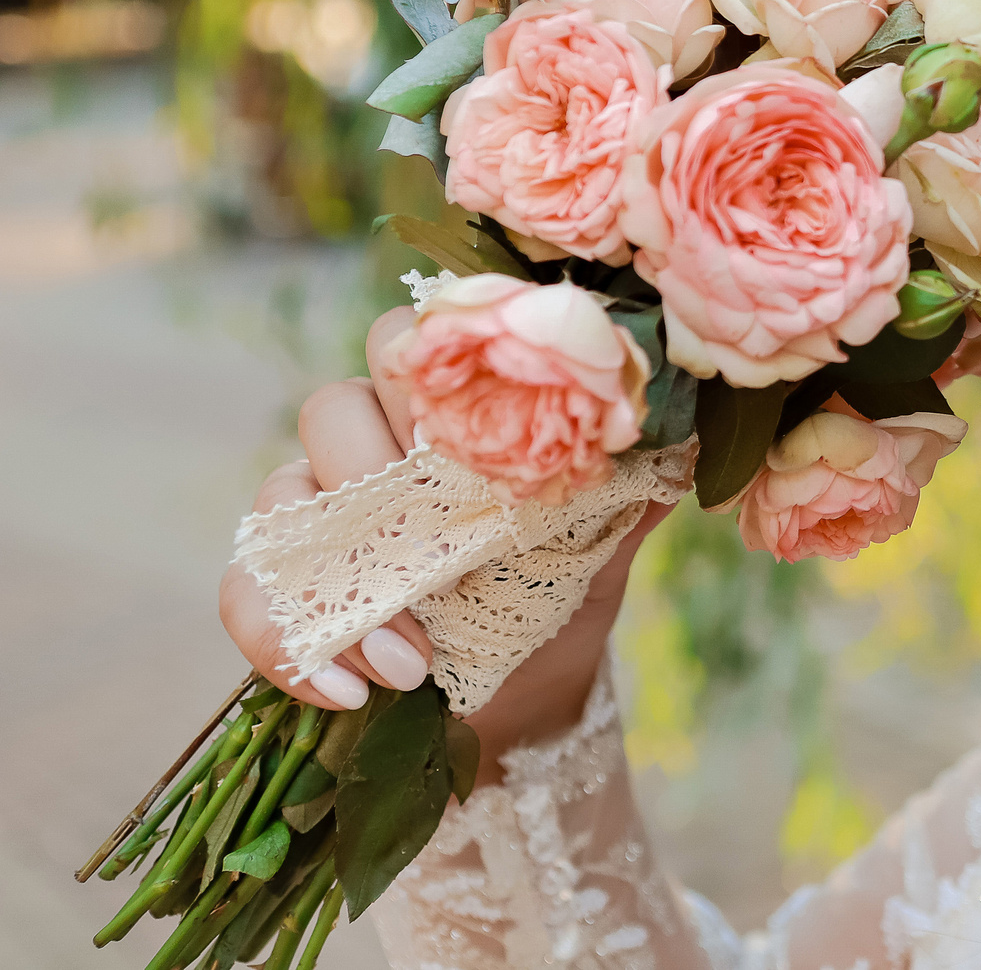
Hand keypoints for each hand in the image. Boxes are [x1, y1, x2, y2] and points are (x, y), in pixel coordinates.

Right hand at [218, 304, 670, 787]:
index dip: (434, 377)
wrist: (527, 695)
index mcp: (446, 411)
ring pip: (284, 494)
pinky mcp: (281, 589)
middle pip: (333, 404)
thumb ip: (629, 481)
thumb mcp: (604, 540)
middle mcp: (369, 445)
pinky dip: (291, 643)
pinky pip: (248, 595)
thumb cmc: (562, 591)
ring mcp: (315, 516)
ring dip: (343, 573)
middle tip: (435, 544)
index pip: (413, 341)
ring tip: (414, 657)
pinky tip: (352, 689)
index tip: (476, 442)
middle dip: (376, 467)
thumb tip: (677, 433)